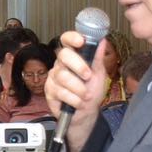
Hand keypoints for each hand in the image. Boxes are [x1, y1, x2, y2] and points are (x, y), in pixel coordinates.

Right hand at [44, 31, 108, 151]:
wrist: (85, 113)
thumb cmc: (91, 91)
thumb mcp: (99, 74)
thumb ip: (97, 58)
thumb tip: (102, 41)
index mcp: (73, 56)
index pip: (66, 40)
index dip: (72, 38)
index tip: (81, 41)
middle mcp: (61, 64)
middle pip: (63, 55)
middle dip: (78, 66)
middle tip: (88, 76)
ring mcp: (53, 77)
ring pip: (63, 77)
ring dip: (79, 89)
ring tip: (86, 95)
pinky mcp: (49, 91)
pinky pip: (61, 92)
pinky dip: (74, 99)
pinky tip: (78, 102)